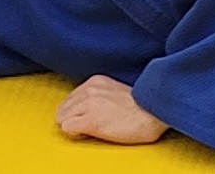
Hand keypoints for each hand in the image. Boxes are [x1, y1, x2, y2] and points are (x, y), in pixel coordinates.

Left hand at [55, 74, 169, 145]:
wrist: (153, 113)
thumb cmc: (141, 107)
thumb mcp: (115, 91)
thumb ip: (99, 95)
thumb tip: (87, 108)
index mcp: (95, 82)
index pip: (70, 98)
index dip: (77, 111)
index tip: (89, 117)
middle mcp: (89, 90)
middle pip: (62, 108)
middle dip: (72, 118)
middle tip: (87, 125)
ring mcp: (89, 104)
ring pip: (61, 117)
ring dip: (73, 126)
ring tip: (90, 130)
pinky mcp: (90, 121)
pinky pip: (67, 128)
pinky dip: (75, 133)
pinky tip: (90, 133)